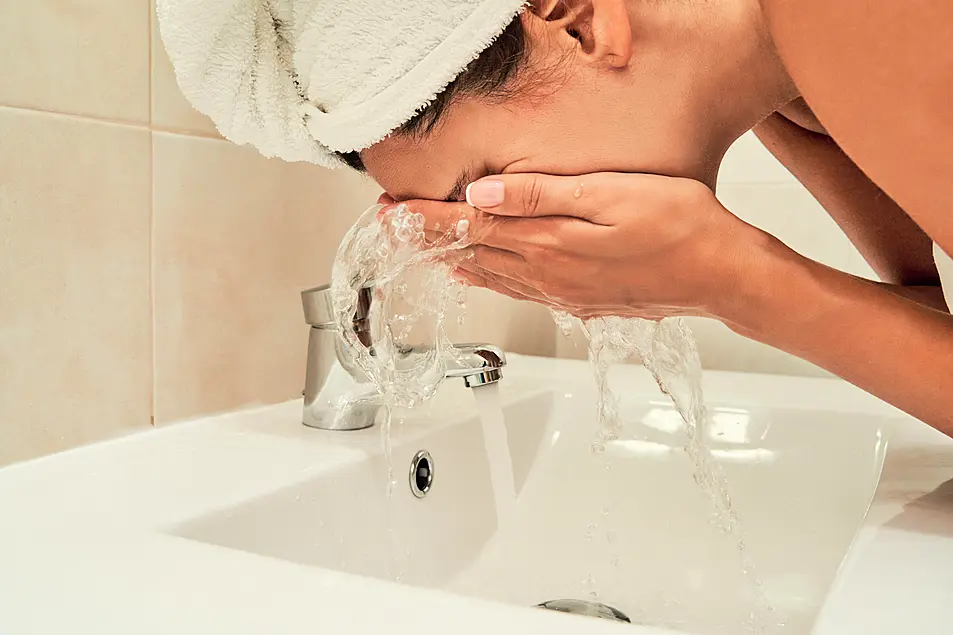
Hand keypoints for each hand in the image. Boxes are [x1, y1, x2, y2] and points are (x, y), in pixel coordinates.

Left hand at [396, 172, 777, 321]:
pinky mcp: (581, 302)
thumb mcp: (608, 195)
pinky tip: (481, 277)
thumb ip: (540, 197)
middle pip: (470, 256)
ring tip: (424, 250)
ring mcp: (563, 293)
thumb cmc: (676, 225)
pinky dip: (489, 281)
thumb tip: (479, 197)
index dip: (423, 221)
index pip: (466, 230)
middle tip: (391, 228)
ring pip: (491, 277)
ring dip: (453, 261)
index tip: (389, 214)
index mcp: (547, 244)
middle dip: (427, 241)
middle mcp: (547, 275)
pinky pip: (519, 291)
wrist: (721, 273)